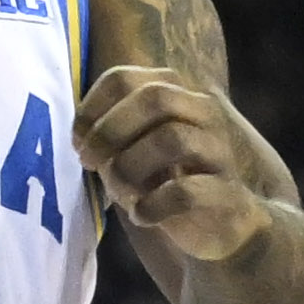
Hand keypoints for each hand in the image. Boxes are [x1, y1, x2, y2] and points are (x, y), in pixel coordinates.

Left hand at [74, 65, 272, 264]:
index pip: (125, 78)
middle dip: (111, 129)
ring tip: (119, 191)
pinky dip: (153, 205)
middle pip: (155, 97)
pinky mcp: (226, 193)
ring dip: (130, 167)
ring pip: (172, 139)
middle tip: (89, 160)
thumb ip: (111, 136)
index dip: (92, 106)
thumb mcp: (136, 151)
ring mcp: (219, 152)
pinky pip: (186, 191)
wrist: (224, 225)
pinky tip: (142, 216)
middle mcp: (202, 114)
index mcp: (176, 95)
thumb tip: (80, 134)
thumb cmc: (169, 182)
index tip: (77, 140)